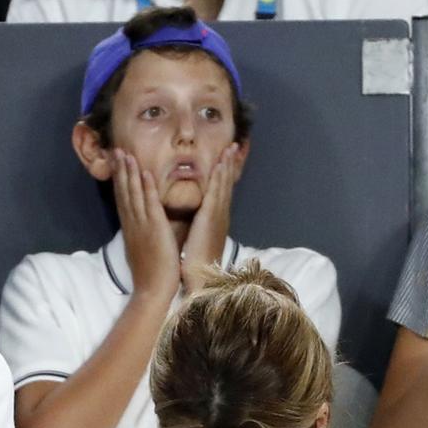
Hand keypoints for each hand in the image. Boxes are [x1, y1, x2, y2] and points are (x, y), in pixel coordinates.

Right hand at [111, 149, 179, 302]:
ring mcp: (142, 225)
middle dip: (121, 170)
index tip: (117, 163)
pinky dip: (147, 188)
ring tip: (127, 153)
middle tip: (117, 150)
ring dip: (130, 172)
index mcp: (131, 228)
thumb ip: (143, 234)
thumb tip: (143, 226)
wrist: (153, 290)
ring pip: (134, 193)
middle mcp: (133, 223)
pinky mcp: (155, 229)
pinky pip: (150, 204)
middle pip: (124, 191)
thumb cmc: (152, 273)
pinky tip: (145, 172)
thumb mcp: (143, 249)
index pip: (123, 198)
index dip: (120, 179)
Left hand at [180, 143, 238, 293]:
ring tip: (229, 149)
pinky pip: (216, 193)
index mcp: (215, 221)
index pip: (221, 192)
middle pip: (226, 185)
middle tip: (233, 146)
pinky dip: (219, 178)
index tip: (225, 160)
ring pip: (224, 185)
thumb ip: (198, 229)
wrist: (201, 280)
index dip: (224, 175)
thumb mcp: (197, 242)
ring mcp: (218, 216)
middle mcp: (220, 216)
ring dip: (227, 166)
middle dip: (229, 165)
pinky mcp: (212, 218)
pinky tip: (219, 165)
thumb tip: (194, 223)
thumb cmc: (196, 266)